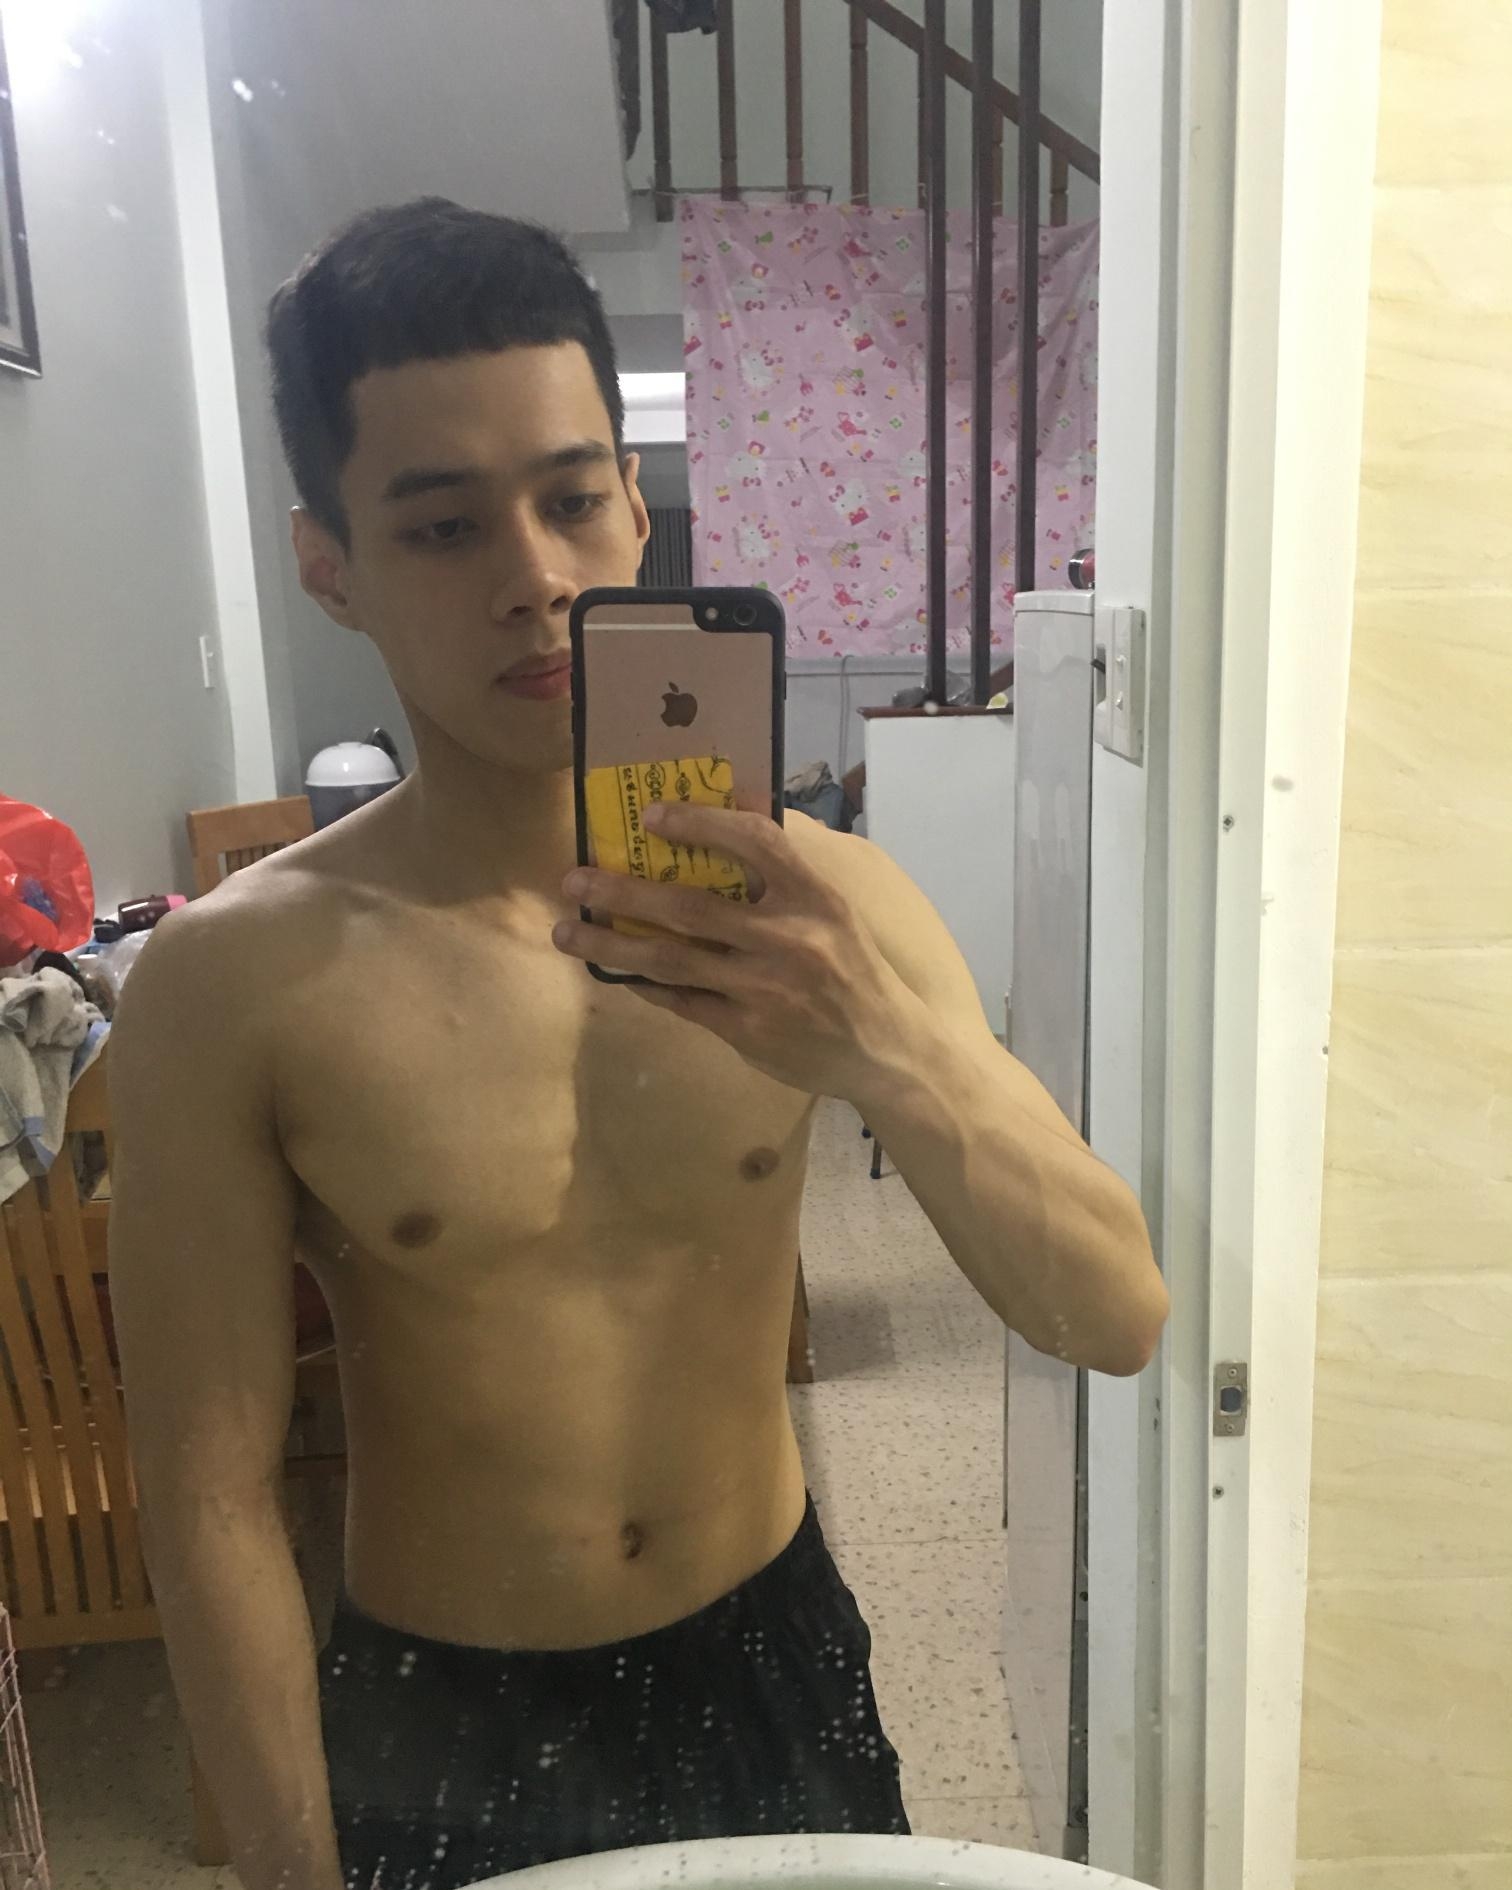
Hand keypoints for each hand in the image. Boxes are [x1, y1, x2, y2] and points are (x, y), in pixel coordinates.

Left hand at [552, 802, 923, 1098]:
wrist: (886, 1049)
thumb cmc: (853, 967)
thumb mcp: (836, 909)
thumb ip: (787, 867)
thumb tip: (735, 801)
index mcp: (817, 897)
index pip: (756, 842)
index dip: (701, 822)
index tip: (650, 815)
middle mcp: (790, 940)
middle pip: (691, 908)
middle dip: (623, 891)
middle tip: (574, 877)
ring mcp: (765, 990)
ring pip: (671, 960)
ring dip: (612, 943)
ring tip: (567, 931)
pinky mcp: (748, 1031)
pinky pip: (683, 1001)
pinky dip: (645, 983)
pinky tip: (617, 969)